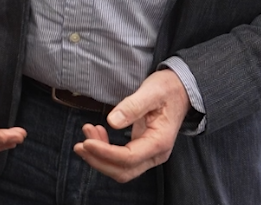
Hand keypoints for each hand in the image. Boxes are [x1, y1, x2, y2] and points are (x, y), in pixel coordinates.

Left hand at [73, 69, 189, 181]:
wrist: (181, 90)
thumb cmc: (168, 89)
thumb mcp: (151, 91)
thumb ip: (132, 106)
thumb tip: (112, 121)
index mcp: (160, 141)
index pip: (129, 157)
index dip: (105, 153)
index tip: (86, 142)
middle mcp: (156, 154)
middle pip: (124, 171)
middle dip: (99, 161)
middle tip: (79, 144)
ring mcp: (150, 155)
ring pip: (121, 169)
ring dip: (100, 156)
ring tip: (87, 131)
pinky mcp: (142, 150)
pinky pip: (121, 159)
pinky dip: (105, 151)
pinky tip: (97, 133)